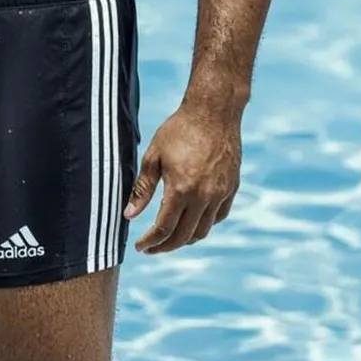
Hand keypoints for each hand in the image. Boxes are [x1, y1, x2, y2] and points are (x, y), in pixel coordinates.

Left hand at [124, 104, 240, 253]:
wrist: (213, 112)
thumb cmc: (179, 129)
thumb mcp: (154, 156)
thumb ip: (142, 189)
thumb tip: (128, 215)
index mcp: (181, 188)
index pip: (164, 228)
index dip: (150, 242)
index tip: (140, 247)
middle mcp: (204, 196)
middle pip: (184, 236)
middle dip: (165, 246)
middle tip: (151, 248)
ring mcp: (220, 194)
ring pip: (203, 231)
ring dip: (185, 239)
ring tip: (170, 237)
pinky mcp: (231, 188)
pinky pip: (218, 217)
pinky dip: (204, 225)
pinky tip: (192, 221)